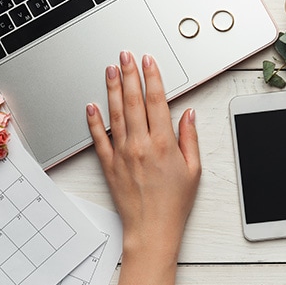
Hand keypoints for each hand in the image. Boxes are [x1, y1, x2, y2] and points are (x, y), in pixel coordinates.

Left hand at [86, 51, 200, 284]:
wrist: (151, 229)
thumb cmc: (174, 203)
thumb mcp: (193, 169)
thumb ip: (189, 138)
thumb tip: (187, 115)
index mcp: (164, 144)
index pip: (157, 101)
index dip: (153, 78)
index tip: (149, 62)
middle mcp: (141, 144)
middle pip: (134, 101)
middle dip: (130, 74)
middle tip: (126, 55)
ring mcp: (122, 153)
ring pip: (115, 113)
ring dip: (113, 88)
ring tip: (111, 69)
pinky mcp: (109, 164)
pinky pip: (99, 137)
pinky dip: (94, 120)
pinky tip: (92, 105)